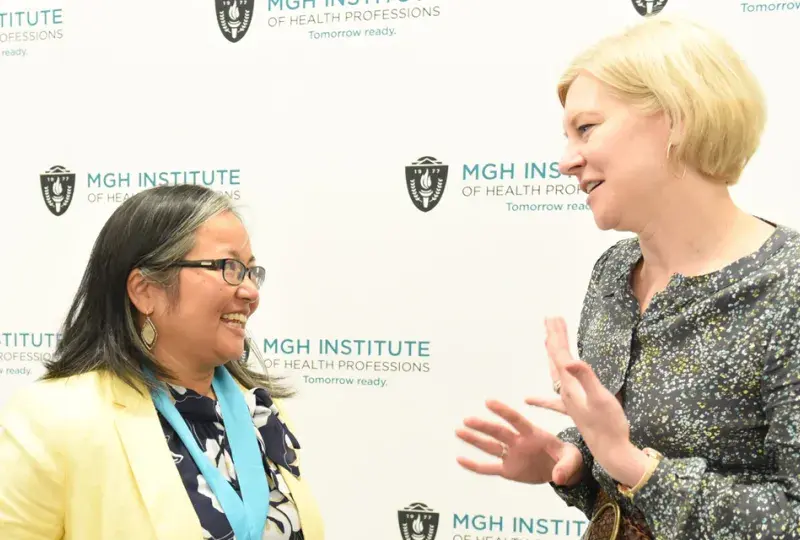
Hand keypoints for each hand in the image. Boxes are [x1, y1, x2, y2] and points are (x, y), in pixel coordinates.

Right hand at [456, 399, 584, 485]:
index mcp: (533, 434)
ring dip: (474, 439)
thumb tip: (558, 477)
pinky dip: (474, 465)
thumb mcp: (573, 460)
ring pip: (490, 447)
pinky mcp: (508, 469)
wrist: (561, 470)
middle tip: (467, 419)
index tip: (489, 402)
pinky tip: (460, 459)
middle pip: (498, 433)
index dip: (503, 411)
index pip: (516, 420)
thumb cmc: (568, 458)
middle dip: (484, 426)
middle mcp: (518, 442)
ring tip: (459, 430)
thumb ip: (566, 466)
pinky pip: (489, 468)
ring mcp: (511, 455)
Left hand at [525, 317, 647, 485]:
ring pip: (556, 373)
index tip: (553, 317)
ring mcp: (569, 402)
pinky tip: (529, 399)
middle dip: (553, 338)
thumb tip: (570, 361)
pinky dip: (543, 393)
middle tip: (550, 319)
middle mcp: (566, 392)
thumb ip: (586, 378)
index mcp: (570, 386)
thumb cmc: (610, 426)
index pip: (560, 355)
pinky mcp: (576, 411)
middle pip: (555, 359)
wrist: (612, 454)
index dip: (556, 335)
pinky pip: (555, 397)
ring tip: (547, 340)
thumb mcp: (601, 399)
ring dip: (553, 355)